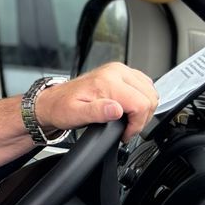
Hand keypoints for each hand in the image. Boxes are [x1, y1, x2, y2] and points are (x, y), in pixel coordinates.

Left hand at [37, 61, 159, 139]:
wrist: (54, 101)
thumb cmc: (62, 108)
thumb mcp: (75, 114)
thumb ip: (97, 112)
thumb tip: (116, 109)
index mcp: (107, 81)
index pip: (141, 104)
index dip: (137, 124)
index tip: (125, 133)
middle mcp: (116, 72)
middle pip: (149, 97)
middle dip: (142, 118)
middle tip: (126, 129)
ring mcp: (120, 70)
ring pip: (150, 91)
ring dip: (144, 109)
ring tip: (127, 120)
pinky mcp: (122, 73)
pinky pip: (144, 86)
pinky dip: (142, 100)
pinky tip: (129, 110)